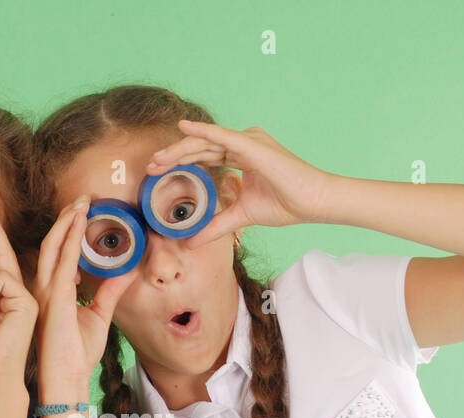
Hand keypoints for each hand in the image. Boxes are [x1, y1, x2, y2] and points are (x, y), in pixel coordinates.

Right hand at [31, 196, 137, 396]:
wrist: (67, 378)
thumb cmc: (77, 353)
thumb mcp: (99, 314)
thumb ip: (110, 290)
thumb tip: (128, 271)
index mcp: (53, 291)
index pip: (59, 253)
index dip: (68, 230)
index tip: (82, 212)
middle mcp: (45, 287)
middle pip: (52, 243)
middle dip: (65, 219)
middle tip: (82, 199)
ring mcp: (47, 291)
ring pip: (53, 246)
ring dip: (67, 222)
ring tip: (81, 203)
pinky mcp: (55, 298)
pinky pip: (64, 261)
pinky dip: (72, 240)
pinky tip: (81, 223)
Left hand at [145, 119, 335, 248]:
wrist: (313, 203)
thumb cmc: (286, 205)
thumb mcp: (241, 216)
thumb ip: (216, 226)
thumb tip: (190, 243)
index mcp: (242, 157)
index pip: (206, 155)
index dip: (182, 162)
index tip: (158, 172)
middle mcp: (244, 144)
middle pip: (202, 147)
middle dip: (174, 156)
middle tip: (150, 166)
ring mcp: (249, 141)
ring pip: (206, 141)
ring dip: (179, 148)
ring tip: (157, 158)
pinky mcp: (252, 145)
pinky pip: (221, 135)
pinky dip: (201, 131)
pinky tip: (183, 128)